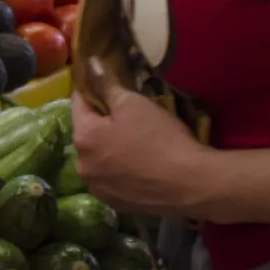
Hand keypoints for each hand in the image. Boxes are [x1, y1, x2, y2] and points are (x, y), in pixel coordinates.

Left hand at [71, 62, 216, 219]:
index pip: (78, 104)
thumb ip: (106, 84)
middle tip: (126, 115)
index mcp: (83, 139)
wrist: (192, 184)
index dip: (90, 90)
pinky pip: (114, 179)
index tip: (101, 82)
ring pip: (99, 159)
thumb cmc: (160, 138)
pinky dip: (122, 170)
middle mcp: (83, 166)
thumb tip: (89, 64)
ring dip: (110, 149)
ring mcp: (99, 189)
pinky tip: (141, 165)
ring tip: (135, 142)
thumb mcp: (133, 104)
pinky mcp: (117, 205)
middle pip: (88, 135)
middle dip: (102, 123)